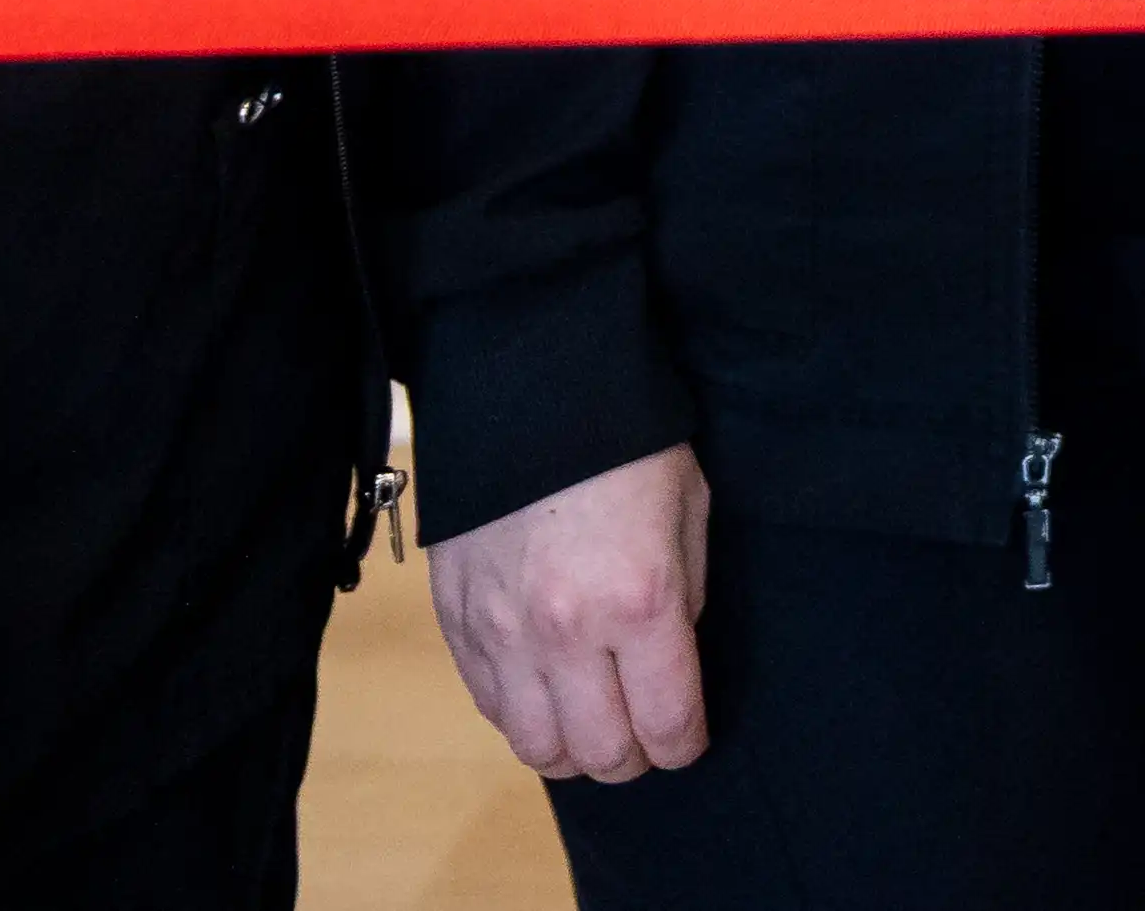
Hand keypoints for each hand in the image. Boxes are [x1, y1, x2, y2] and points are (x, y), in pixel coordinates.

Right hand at [432, 442, 713, 784]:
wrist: (525, 388)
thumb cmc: (626, 442)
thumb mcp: (688, 511)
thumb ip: (682, 600)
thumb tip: (666, 663)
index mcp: (638, 602)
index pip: (667, 726)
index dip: (686, 745)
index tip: (689, 737)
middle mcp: (565, 633)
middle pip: (601, 754)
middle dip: (633, 757)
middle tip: (644, 733)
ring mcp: (501, 634)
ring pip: (537, 748)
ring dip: (573, 750)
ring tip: (592, 722)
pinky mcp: (455, 623)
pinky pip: (489, 708)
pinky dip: (523, 716)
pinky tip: (546, 690)